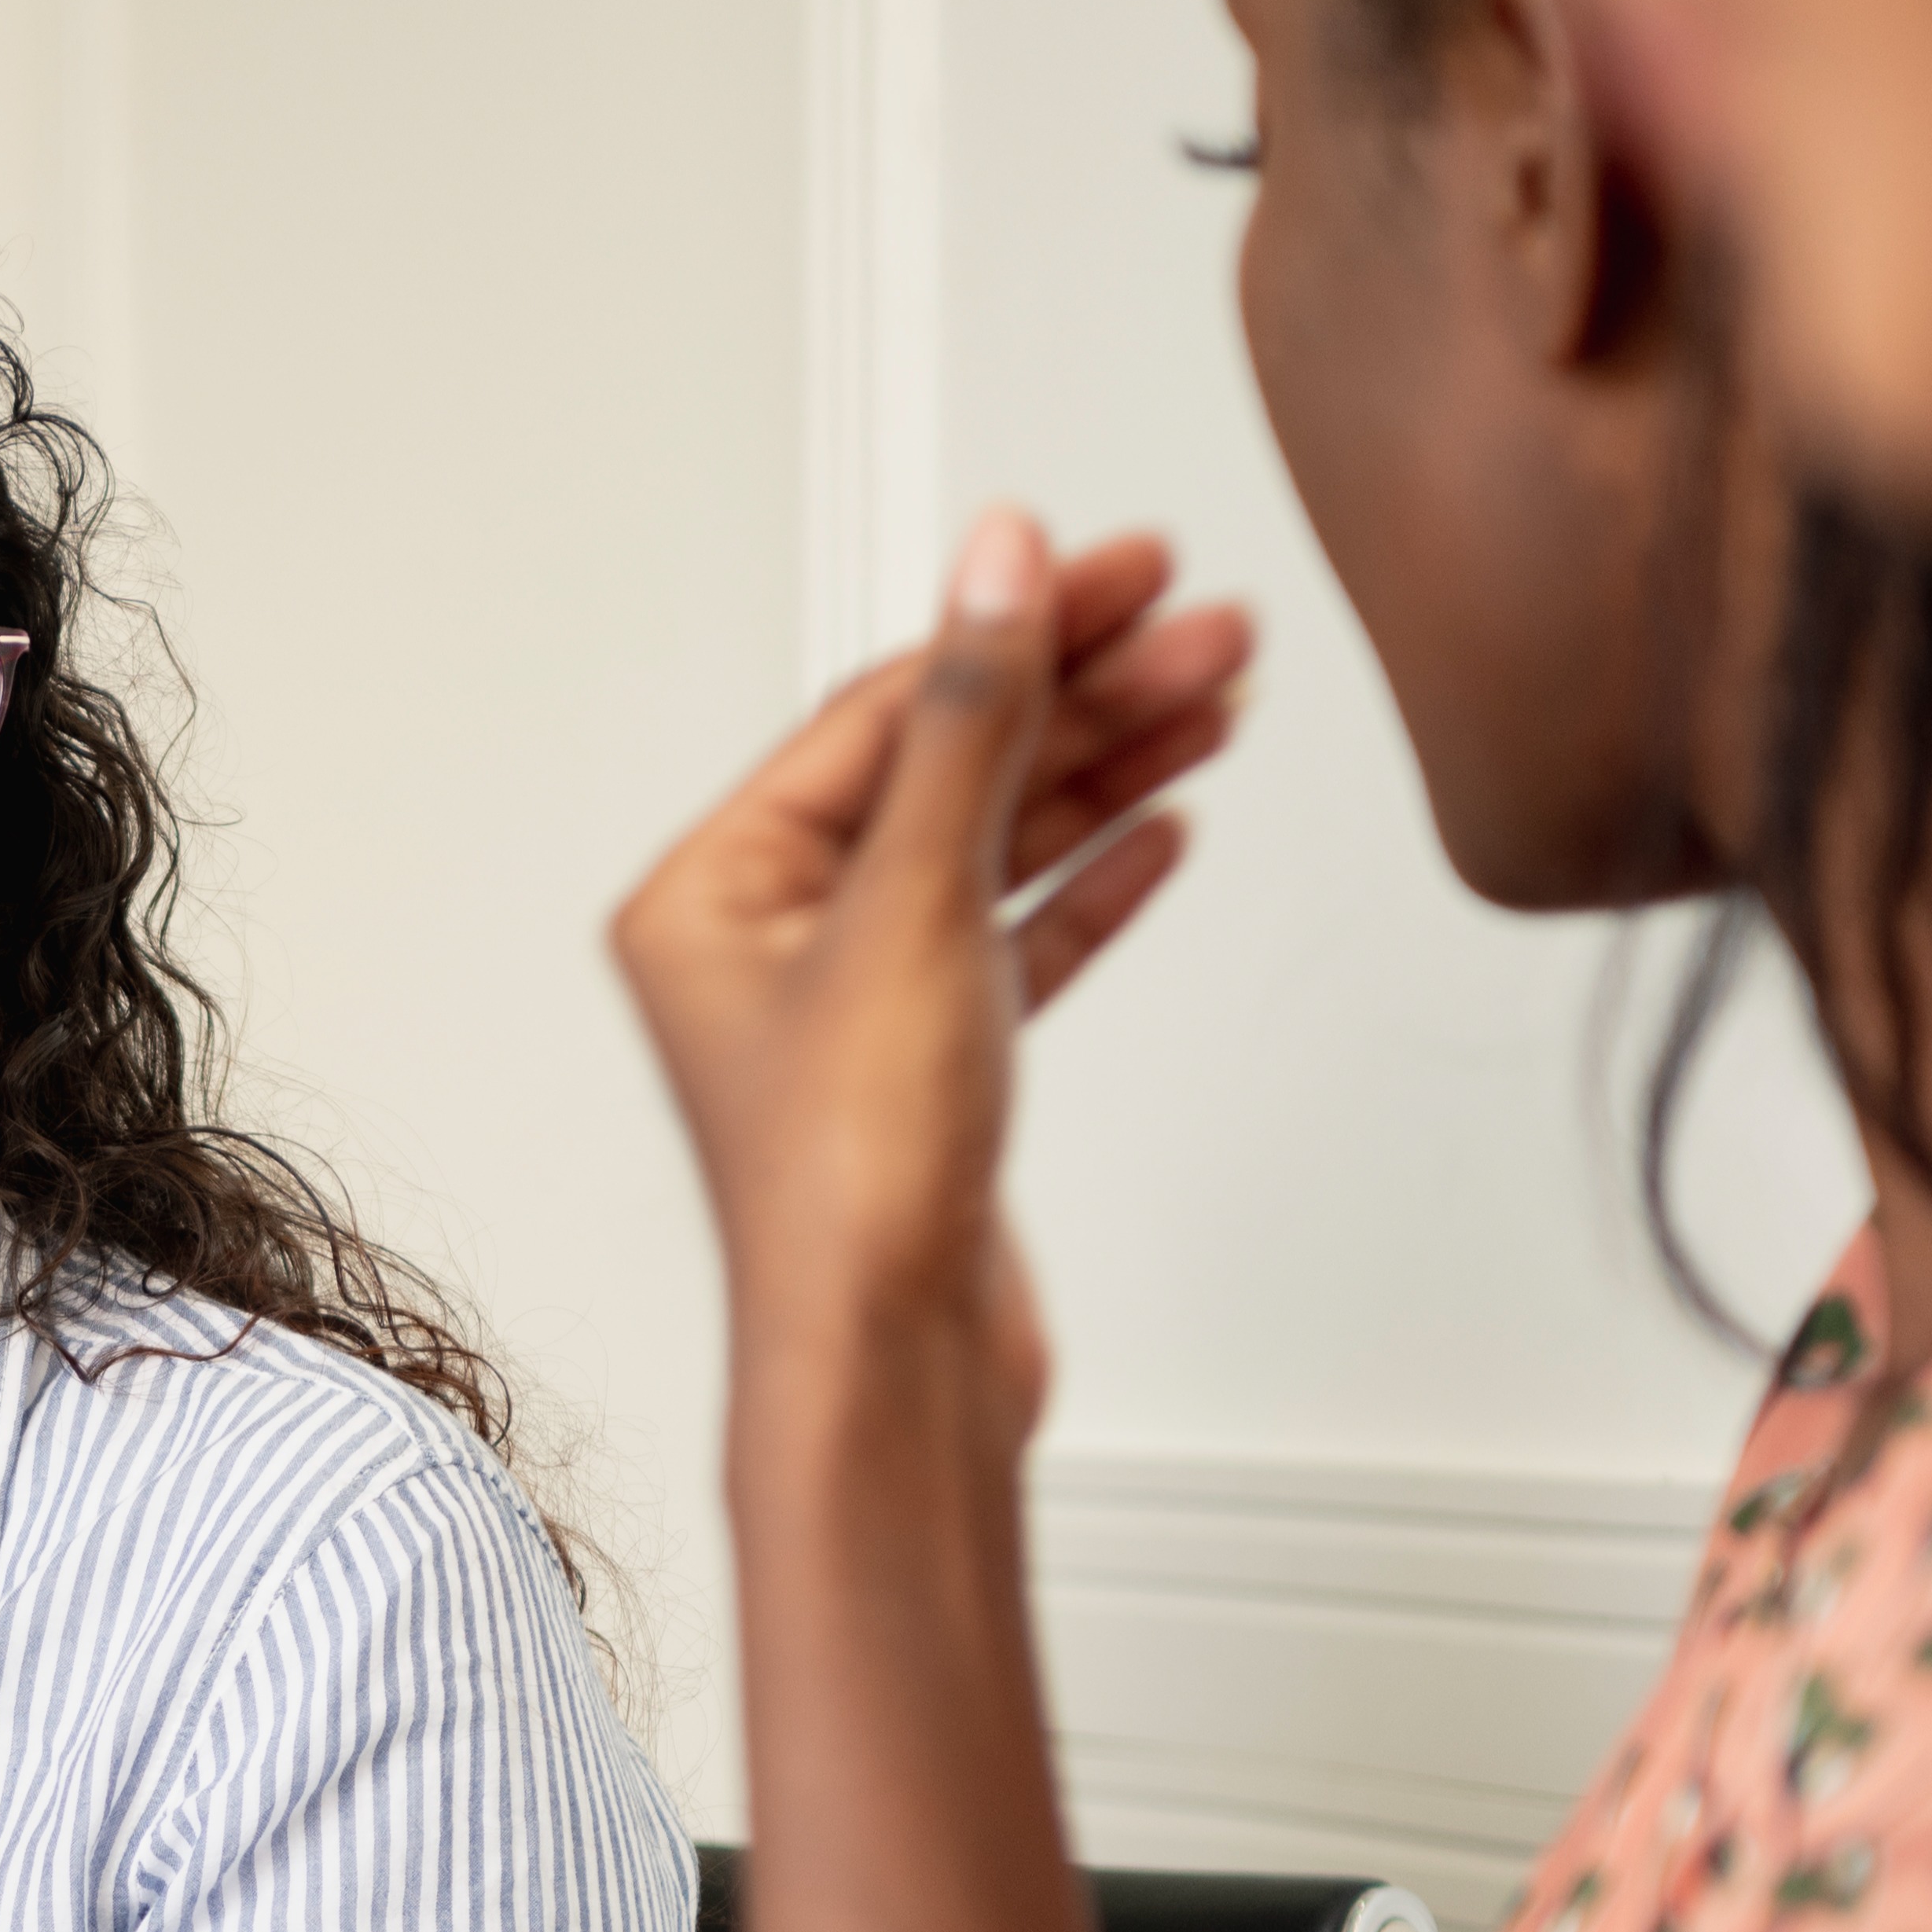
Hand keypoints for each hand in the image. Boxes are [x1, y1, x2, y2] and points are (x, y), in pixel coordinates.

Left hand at [609, 508, 1246, 1439]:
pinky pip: (1016, 939)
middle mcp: (767, 940)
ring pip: (995, 847)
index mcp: (712, 888)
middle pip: (949, 768)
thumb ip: (966, 723)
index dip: (1015, 629)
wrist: (893, 1367)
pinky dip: (1090, 880)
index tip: (1128, 569)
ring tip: (1218, 697)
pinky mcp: (928, 1073)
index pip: (884, 711)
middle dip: (1085, 692)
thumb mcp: (913, 903)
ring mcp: (852, 1007)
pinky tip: (1165, 825)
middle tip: (1210, 628)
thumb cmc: (852, 1176)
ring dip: (1107, 771)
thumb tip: (995, 563)